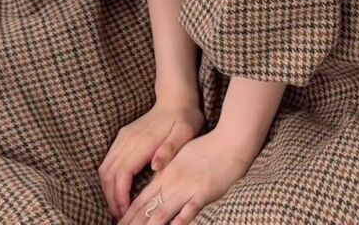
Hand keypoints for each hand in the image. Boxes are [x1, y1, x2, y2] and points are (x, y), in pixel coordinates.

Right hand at [99, 95, 204, 220]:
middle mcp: (127, 140)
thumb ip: (170, 149)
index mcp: (142, 142)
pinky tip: (118, 190)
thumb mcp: (185, 132)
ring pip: (105, 168)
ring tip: (118, 207)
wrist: (176, 98)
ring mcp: (123, 138)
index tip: (126, 211)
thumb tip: (155, 166)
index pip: (122, 174)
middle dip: (111, 197)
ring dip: (107, 189)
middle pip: (108, 174)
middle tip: (120, 216)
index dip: (121, 195)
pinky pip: (108, 162)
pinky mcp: (122, 138)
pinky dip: (109, 179)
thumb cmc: (184, 118)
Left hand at [117, 127, 258, 224]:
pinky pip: (188, 211)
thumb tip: (154, 178)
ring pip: (162, 214)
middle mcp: (172, 183)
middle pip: (146, 211)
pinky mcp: (203, 193)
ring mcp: (187, 189)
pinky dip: (178, 222)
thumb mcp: (180, 154)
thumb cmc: (207, 147)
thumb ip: (166, 168)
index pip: (140, 201)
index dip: (128, 216)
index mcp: (164, 175)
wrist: (231, 141)